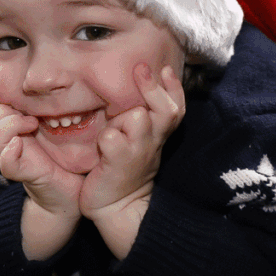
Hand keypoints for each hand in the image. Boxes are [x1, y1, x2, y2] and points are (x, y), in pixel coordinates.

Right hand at [0, 103, 82, 259]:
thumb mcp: (53, 127)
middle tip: (29, 117)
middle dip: (3, 112)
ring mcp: (12, 159)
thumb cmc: (67, 157)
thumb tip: (37, 91)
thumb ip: (41, 111)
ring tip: (32, 125)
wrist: (74, 190)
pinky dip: (10, 153)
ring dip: (10, 125)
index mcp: (10, 131)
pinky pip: (7, 163)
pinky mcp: (24, 173)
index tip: (26, 105)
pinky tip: (21, 144)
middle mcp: (6, 144)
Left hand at [80, 64, 184, 258]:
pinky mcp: (117, 162)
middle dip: (153, 88)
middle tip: (140, 69)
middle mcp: (151, 141)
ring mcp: (136, 151)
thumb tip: (136, 85)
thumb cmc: (123, 167)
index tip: (166, 68)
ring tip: (113, 124)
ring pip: (137, 118)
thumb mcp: (138, 140)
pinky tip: (100, 145)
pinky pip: (111, 138)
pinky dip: (105, 137)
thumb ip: (141, 116)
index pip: (175, 106)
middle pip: (165, 109)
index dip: (174, 88)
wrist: (117, 207)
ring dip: (124, 116)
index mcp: (157, 134)